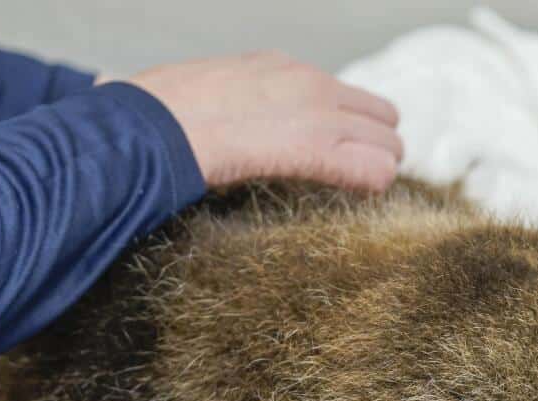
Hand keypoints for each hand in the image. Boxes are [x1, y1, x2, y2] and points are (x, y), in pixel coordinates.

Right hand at [121, 52, 402, 191]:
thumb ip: (219, 106)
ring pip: (388, 143)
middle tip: (356, 178)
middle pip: (380, 114)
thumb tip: (187, 118)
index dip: (344, 126)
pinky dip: (373, 185)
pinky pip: (375, 170)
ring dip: (379, 168)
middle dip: (374, 147)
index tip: (330, 153)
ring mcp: (317, 114)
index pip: (339, 92)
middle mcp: (308, 82)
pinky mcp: (317, 148)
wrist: (149, 126)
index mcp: (277, 67)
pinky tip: (359, 197)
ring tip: (358, 193)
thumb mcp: (196, 95)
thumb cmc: (156, 119)